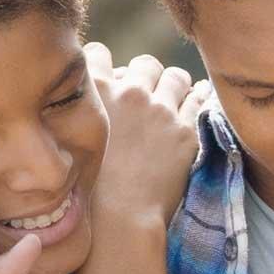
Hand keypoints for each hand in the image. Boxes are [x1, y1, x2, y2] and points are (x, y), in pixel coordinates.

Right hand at [86, 44, 208, 222]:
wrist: (118, 220)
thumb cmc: (87, 188)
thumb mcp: (73, 137)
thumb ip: (84, 110)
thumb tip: (96, 98)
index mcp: (95, 91)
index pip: (99, 53)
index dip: (108, 66)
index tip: (113, 80)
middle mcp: (129, 92)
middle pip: (144, 63)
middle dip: (146, 75)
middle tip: (148, 95)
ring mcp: (160, 110)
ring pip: (175, 76)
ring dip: (175, 85)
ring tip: (175, 98)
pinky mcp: (186, 130)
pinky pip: (200, 98)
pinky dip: (199, 98)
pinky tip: (197, 102)